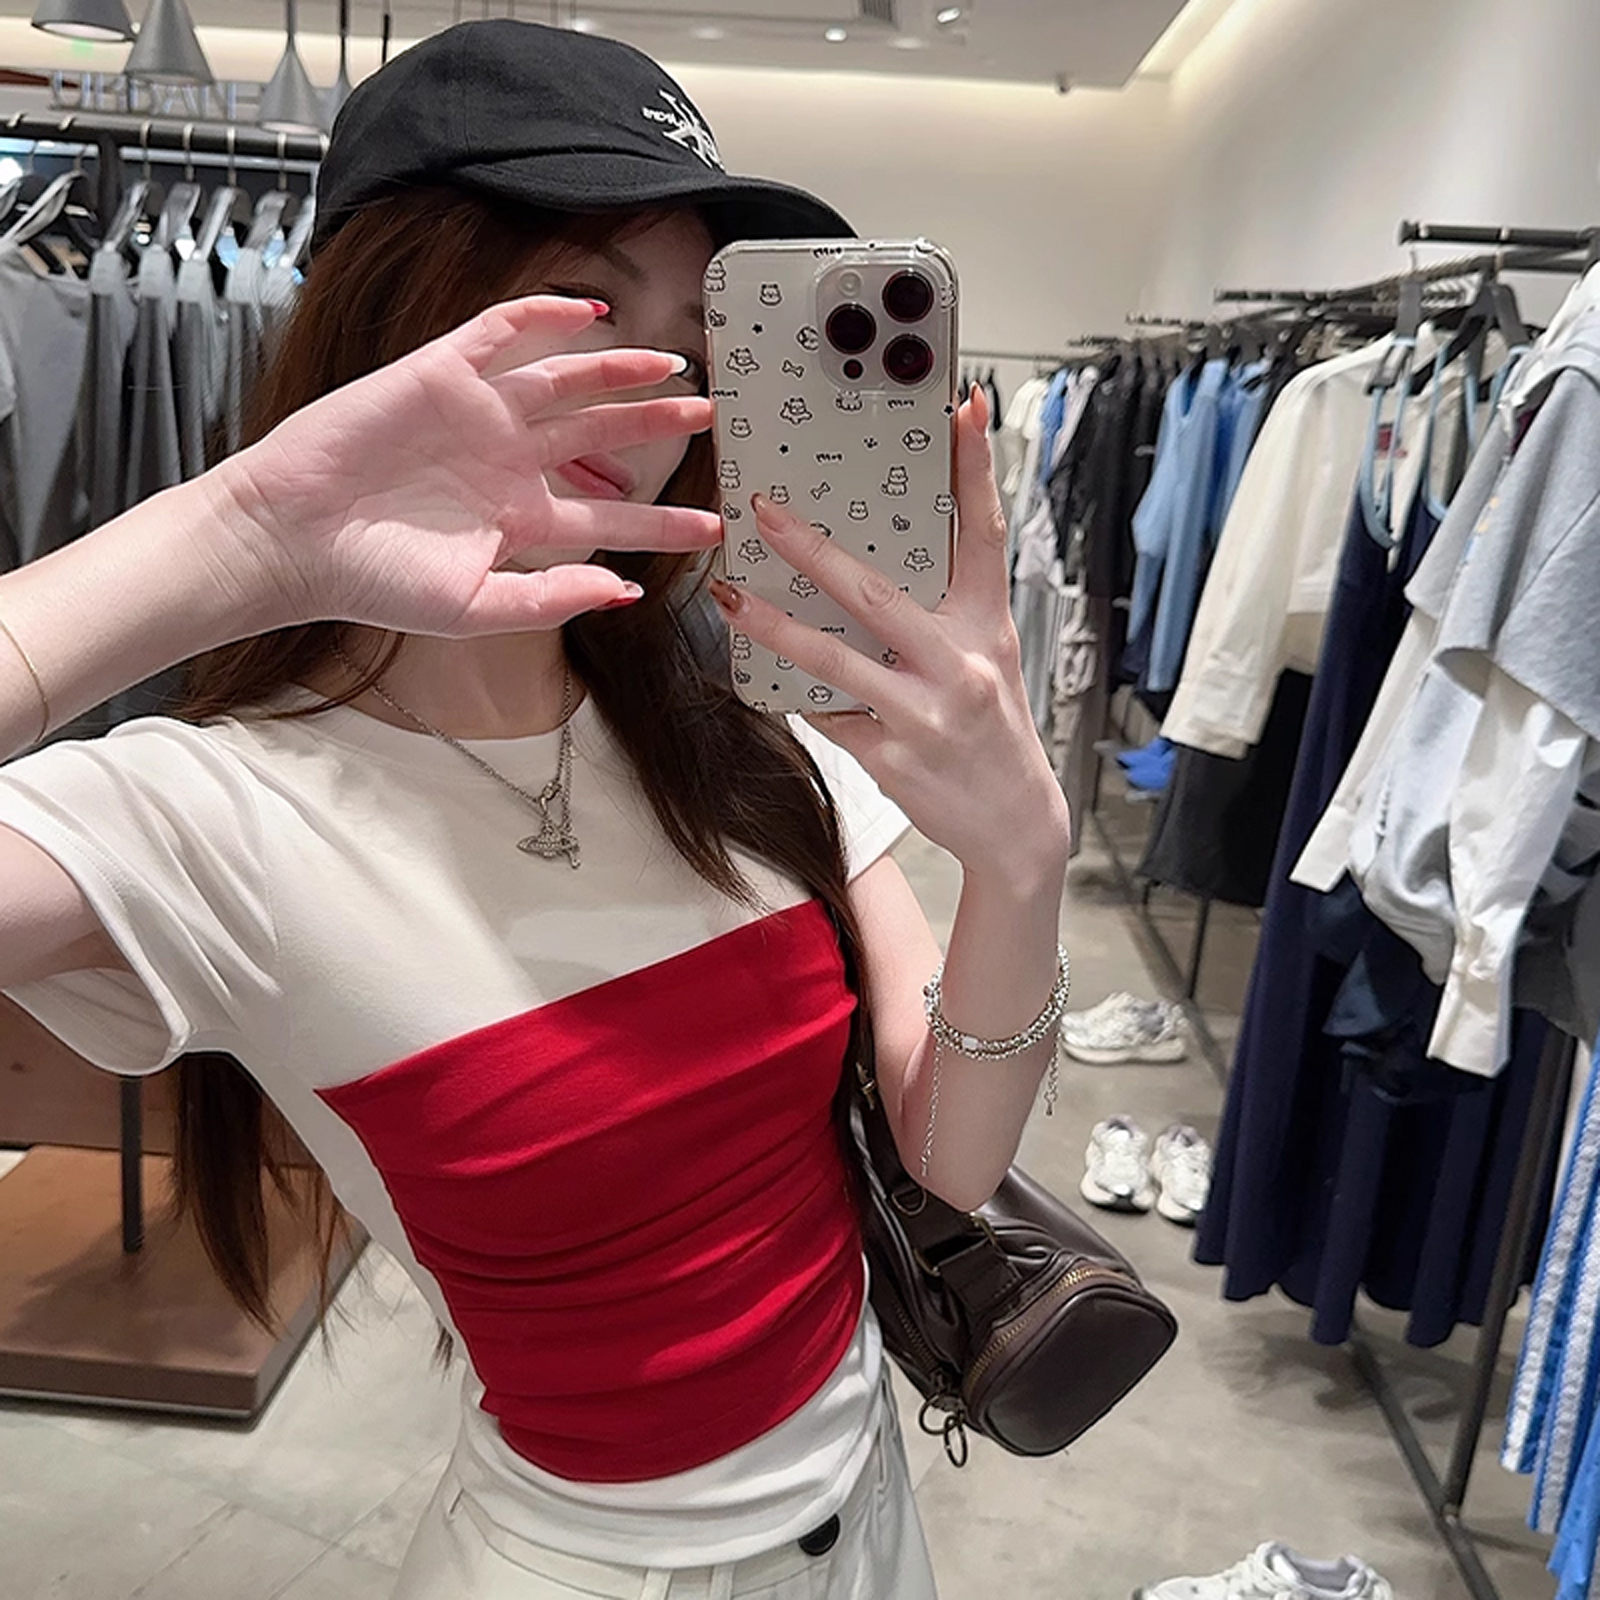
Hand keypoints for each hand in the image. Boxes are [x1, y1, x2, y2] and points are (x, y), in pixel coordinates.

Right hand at [211, 295, 721, 636]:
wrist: (294, 539)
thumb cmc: (374, 581)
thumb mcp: (476, 606)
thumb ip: (552, 598)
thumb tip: (625, 592)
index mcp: (521, 520)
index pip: (611, 518)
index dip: (664, 522)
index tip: (714, 526)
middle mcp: (508, 463)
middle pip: (602, 437)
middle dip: (658, 426)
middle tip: (713, 418)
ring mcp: (478, 416)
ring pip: (566, 382)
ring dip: (620, 370)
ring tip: (674, 366)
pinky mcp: (440, 374)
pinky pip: (501, 332)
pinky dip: (543, 316)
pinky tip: (588, 311)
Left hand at [709, 386, 1070, 882]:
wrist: (1016, 824)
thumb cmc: (992, 730)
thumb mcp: (987, 660)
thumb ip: (941, 613)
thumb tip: (867, 567)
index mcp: (988, 627)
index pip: (984, 534)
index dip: (975, 469)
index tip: (961, 407)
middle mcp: (960, 665)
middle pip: (878, 593)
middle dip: (815, 550)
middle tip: (766, 511)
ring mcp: (924, 714)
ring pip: (834, 660)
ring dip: (775, 626)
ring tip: (733, 595)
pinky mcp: (892, 757)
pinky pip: (827, 713)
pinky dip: (795, 692)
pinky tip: (763, 672)